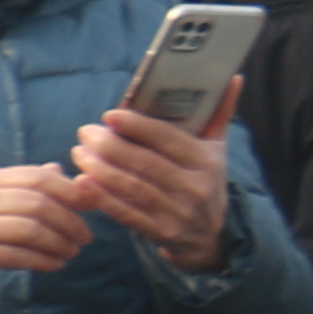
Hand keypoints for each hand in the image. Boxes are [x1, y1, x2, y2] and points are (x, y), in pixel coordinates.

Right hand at [0, 167, 89, 308]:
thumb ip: (19, 186)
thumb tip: (59, 169)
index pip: (37, 177)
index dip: (70, 190)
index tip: (91, 205)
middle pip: (38, 204)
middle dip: (70, 221)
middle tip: (86, 237)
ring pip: (30, 230)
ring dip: (59, 243)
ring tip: (71, 252)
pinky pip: (15, 255)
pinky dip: (41, 260)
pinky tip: (54, 265)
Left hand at [64, 85, 237, 273]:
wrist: (210, 235)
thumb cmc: (206, 180)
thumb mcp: (217, 149)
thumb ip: (221, 113)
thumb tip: (233, 78)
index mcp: (207, 161)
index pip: (169, 139)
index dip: (138, 126)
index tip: (109, 115)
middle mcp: (194, 187)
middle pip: (145, 163)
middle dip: (110, 146)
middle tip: (85, 132)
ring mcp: (177, 212)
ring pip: (132, 188)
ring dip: (100, 169)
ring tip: (79, 153)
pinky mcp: (160, 232)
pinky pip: (126, 214)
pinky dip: (102, 198)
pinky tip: (82, 183)